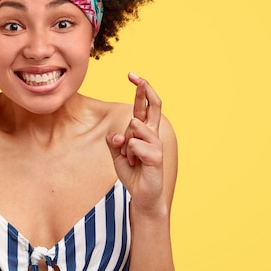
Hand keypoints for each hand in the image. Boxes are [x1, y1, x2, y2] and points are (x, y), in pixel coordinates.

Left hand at [106, 73, 165, 216]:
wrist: (142, 195)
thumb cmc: (132, 172)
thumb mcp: (117, 155)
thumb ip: (114, 142)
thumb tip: (115, 136)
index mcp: (144, 131)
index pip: (144, 106)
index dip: (140, 90)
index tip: (132, 75)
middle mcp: (153, 134)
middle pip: (152, 105)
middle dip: (144, 89)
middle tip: (136, 76)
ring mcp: (156, 143)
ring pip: (133, 127)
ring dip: (125, 144)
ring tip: (130, 158)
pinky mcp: (156, 154)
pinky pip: (133, 145)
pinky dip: (128, 155)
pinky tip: (135, 164)